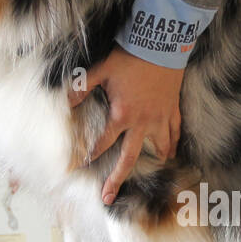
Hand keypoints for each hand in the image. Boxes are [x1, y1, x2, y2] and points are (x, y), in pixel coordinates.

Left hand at [72, 46, 182, 204]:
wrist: (162, 44)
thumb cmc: (131, 57)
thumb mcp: (102, 70)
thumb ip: (83, 86)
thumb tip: (65, 99)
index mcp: (122, 115)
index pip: (102, 142)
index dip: (89, 155)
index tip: (78, 167)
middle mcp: (142, 123)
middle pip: (129, 158)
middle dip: (117, 179)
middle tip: (109, 197)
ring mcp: (160, 119)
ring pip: (159, 147)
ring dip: (155, 161)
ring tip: (154, 171)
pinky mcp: (173, 110)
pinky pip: (175, 132)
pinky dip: (174, 143)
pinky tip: (172, 151)